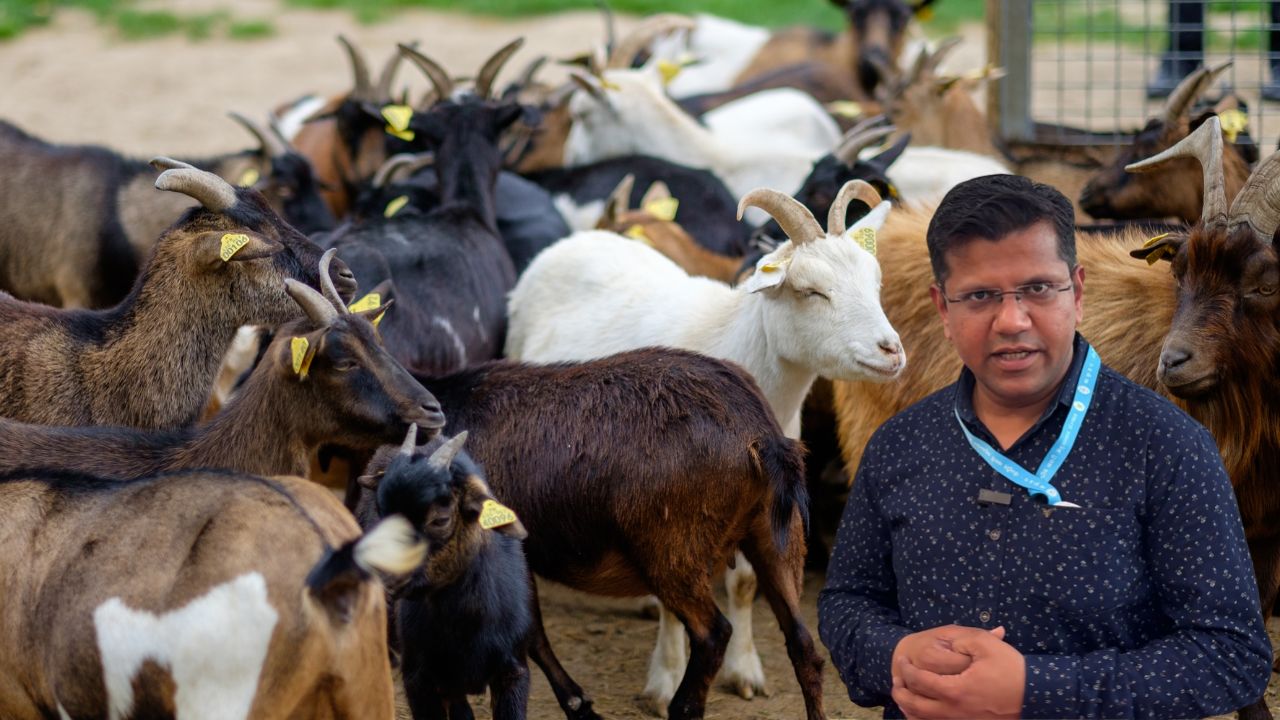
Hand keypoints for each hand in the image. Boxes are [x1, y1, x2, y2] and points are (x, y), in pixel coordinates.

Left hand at [892, 626, 1024, 719]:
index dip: (906, 669)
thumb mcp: (985, 645)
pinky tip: (921, 710)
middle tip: (895, 680)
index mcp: (954, 691)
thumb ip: (959, 640)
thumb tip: (941, 643)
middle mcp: (954, 713)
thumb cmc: (1011, 670)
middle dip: (900, 692)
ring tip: (904, 695)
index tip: (902, 660)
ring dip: (909, 708)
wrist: (1037, 697)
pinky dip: (923, 719)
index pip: (919, 680)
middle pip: (914, 706)